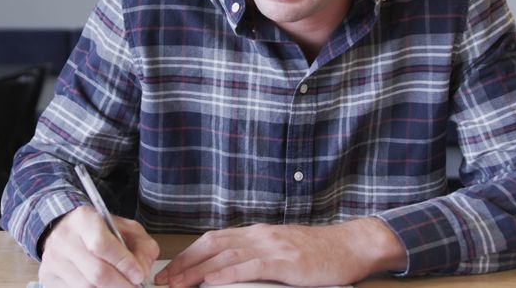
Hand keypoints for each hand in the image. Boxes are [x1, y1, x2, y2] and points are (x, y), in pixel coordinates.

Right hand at [38, 205, 159, 287]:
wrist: (63, 228)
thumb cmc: (98, 229)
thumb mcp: (125, 227)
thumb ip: (141, 246)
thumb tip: (142, 271)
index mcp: (83, 220)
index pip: (102, 244)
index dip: (124, 263)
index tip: (139, 275)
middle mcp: (64, 239)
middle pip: (96, 273)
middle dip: (121, 285)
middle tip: (134, 287)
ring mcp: (53, 260)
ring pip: (86, 287)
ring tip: (121, 286)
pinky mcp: (48, 277)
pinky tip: (104, 287)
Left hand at [153, 217, 405, 286]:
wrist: (351, 246)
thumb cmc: (319, 254)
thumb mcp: (282, 251)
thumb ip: (257, 258)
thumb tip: (228, 274)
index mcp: (257, 233)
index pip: (213, 240)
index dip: (188, 255)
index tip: (170, 271)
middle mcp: (260, 235)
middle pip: (212, 245)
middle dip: (184, 264)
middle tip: (164, 281)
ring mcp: (272, 246)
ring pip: (225, 255)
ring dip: (197, 271)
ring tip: (178, 284)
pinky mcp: (285, 260)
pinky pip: (249, 266)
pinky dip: (226, 273)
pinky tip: (211, 281)